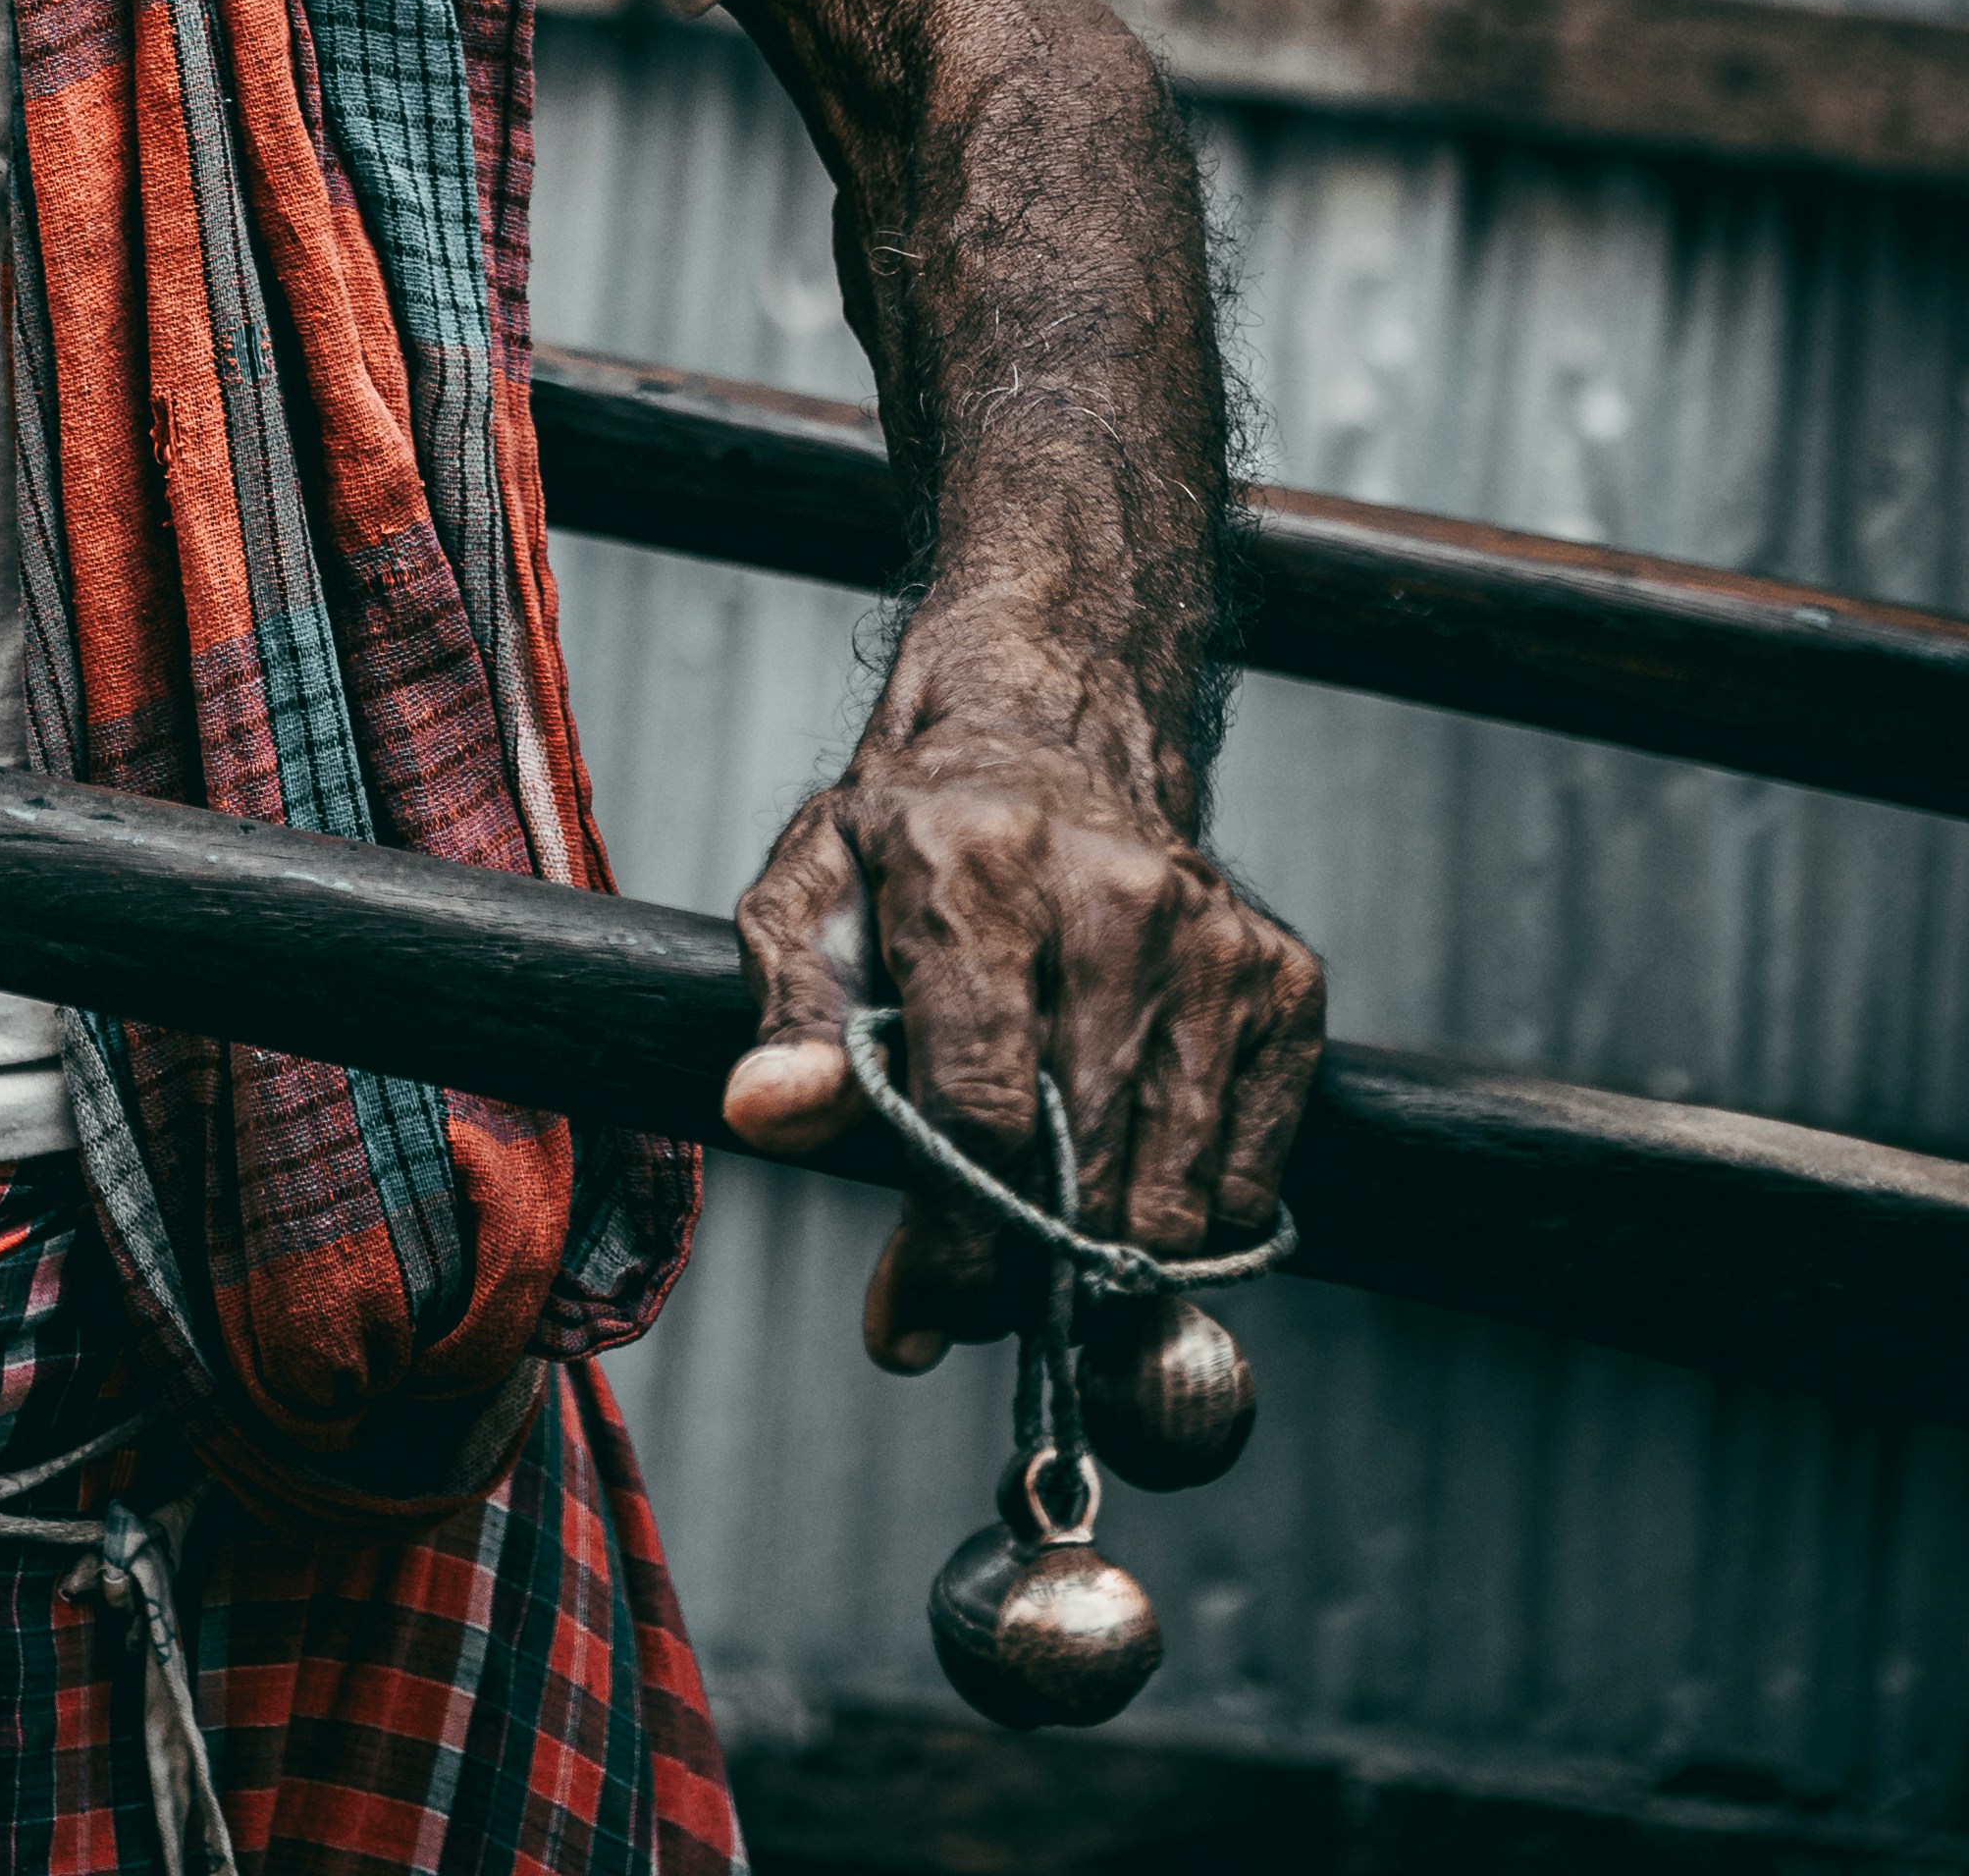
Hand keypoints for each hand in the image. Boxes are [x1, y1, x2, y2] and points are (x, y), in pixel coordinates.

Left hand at [720, 650, 1323, 1364]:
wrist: (1052, 734)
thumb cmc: (919, 835)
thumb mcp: (814, 891)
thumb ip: (790, 1012)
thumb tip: (766, 1114)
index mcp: (980, 874)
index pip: (980, 1113)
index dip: (951, 1248)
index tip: (916, 1319)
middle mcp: (1114, 903)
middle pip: (1084, 1175)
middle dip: (1022, 1272)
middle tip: (980, 1290)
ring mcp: (1214, 944)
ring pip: (1175, 1200)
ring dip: (1106, 1264)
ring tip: (1046, 1241)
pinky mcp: (1286, 981)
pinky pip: (1253, 1181)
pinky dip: (1191, 1224)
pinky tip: (1126, 1179)